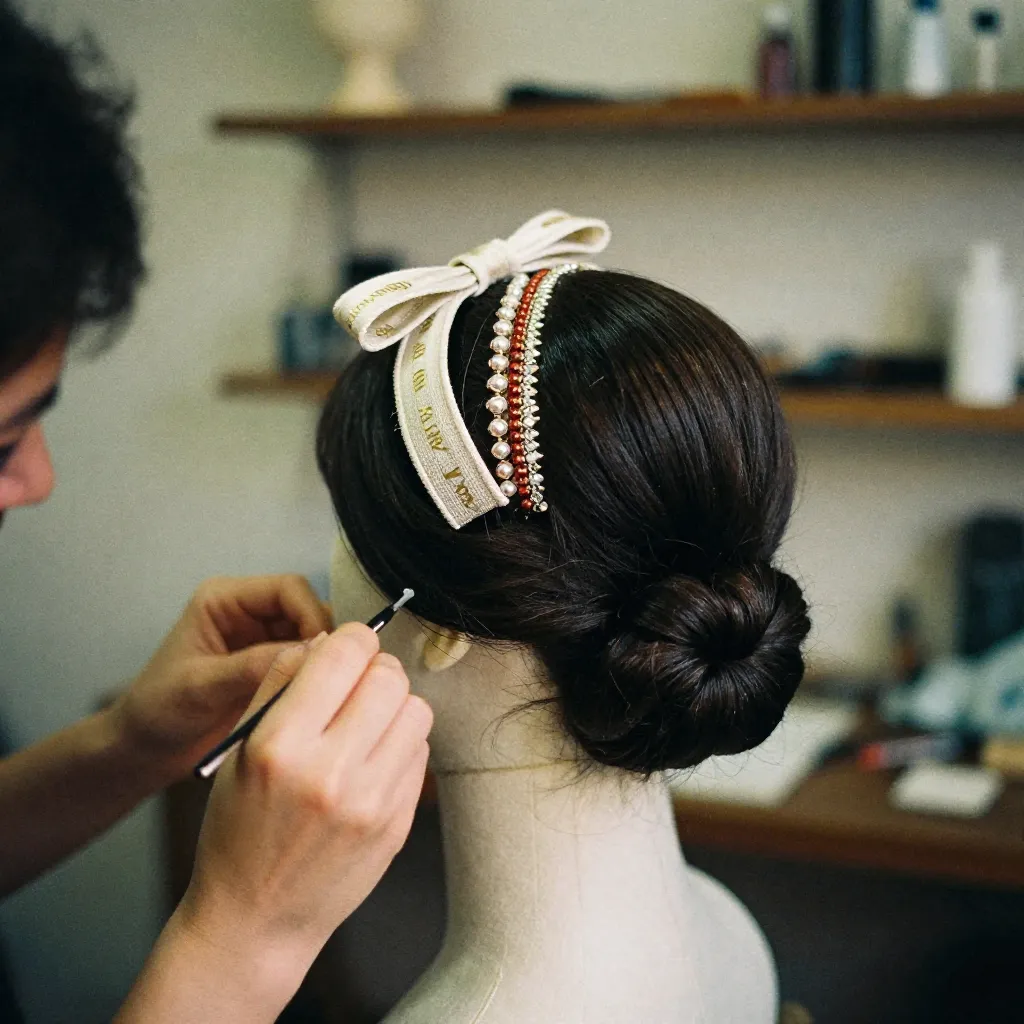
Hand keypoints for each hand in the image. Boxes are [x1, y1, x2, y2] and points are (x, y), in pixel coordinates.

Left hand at [110, 575, 332, 785]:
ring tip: (326, 692)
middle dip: (322, 640)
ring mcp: (264, 642)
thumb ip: (254, 666)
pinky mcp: (273, 669)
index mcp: (225, 599)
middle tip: (331, 677)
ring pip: (314, 638)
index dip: (311, 615)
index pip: (288, 588)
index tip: (322, 654)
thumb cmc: (158, 711)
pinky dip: (316, 680)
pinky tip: (316, 702)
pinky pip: (308, 665)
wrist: (145, 751)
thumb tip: (311, 653)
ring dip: (321, 662)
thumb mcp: (202, 686)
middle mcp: (249, 613)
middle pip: (308, 610)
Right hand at [178, 625, 431, 987]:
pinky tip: (373, 760)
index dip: (351, 638)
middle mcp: (331, 773)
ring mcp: (371, 802)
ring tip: (366, 723)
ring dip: (394, 705)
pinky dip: (402, 744)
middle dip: (375, 669)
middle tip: (358, 683)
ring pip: (416, 710)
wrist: (256, 920)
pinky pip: (421, 753)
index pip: (343, 654)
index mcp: (280, 746)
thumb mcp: (239, 750)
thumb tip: (326, 639)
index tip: (348, 646)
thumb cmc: (238, 830)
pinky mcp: (398, 824)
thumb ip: (279, 684)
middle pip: (389, 677)